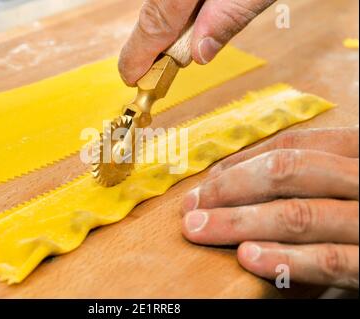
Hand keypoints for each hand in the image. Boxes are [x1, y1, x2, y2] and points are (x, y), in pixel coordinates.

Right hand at [119, 0, 274, 85]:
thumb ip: (230, 17)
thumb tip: (200, 53)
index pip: (155, 23)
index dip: (138, 55)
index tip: (131, 77)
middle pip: (153, 11)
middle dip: (154, 43)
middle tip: (153, 69)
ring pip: (162, 1)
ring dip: (170, 25)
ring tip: (182, 44)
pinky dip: (179, 9)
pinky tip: (192, 15)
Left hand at [181, 127, 358, 288]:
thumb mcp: (347, 182)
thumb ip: (310, 178)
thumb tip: (236, 177)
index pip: (290, 147)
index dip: (240, 164)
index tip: (203, 183)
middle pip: (288, 173)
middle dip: (231, 189)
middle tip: (190, 208)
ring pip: (300, 214)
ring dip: (241, 222)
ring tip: (201, 230)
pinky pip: (332, 260)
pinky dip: (286, 259)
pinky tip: (249, 256)